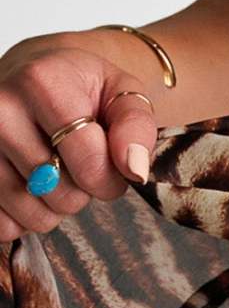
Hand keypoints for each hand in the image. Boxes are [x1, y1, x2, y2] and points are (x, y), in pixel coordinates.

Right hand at [0, 37, 158, 244]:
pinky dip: (23, 218)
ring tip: (52, 171)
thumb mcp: (122, 95)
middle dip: (81, 191)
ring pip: (34, 216)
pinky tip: (27, 186)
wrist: (33, 80)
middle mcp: (1, 110)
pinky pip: (4, 227)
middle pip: (63, 196)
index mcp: (42, 83)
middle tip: (74, 162)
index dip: (111, 180)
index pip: (92, 168)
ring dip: (54, 206)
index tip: (109, 163)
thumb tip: (135, 170)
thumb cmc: (84, 92)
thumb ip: (136, 129)